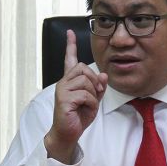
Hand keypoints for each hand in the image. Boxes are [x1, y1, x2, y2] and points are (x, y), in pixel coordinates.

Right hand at [45, 30, 107, 162]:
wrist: (68, 133)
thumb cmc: (78, 117)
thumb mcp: (93, 100)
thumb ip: (99, 87)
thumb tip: (104, 75)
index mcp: (70, 81)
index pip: (69, 59)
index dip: (71, 45)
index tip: (70, 32)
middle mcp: (64, 82)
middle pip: (83, 68)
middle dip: (94, 81)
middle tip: (95, 94)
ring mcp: (62, 90)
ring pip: (86, 81)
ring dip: (93, 95)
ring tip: (88, 105)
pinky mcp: (63, 99)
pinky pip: (85, 94)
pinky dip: (91, 103)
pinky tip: (85, 109)